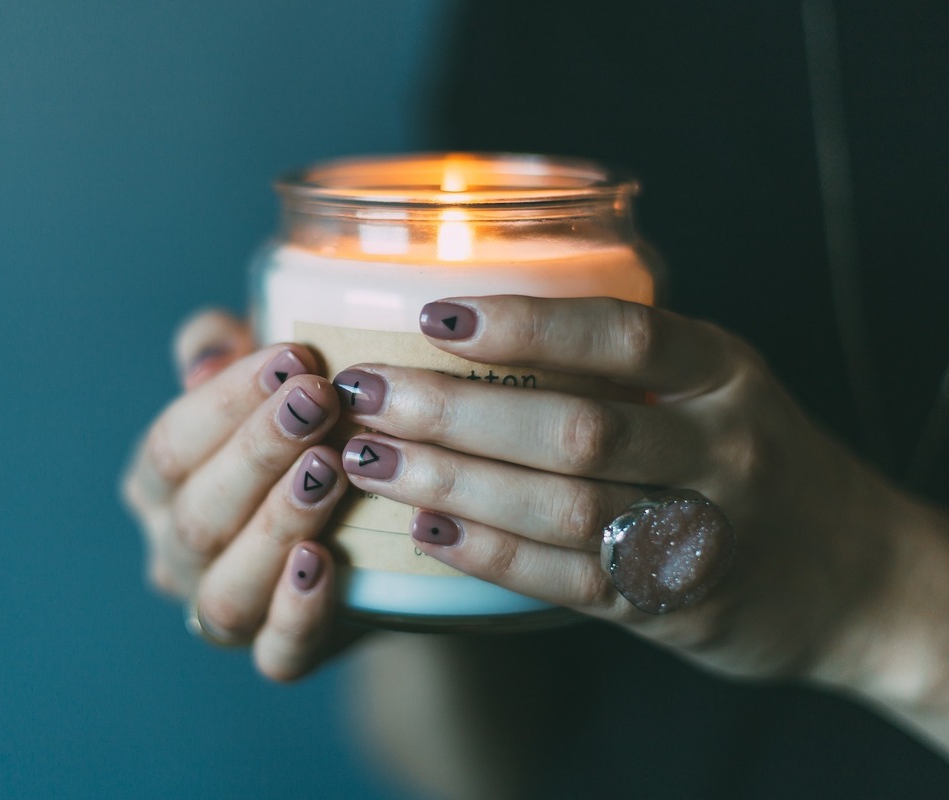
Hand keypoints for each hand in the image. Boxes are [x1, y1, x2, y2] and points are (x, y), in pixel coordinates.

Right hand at [122, 310, 349, 680]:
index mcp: (158, 485)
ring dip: (276, 525)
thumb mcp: (263, 377)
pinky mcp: (280, 653)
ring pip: (228, 588)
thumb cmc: (300, 431)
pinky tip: (325, 564)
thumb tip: (210, 353)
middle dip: (258, 452)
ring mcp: (223, 610)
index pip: (170, 445)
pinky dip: (297, 613)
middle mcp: (176, 553)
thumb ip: (220, 346)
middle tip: (319, 401)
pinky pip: (277, 654)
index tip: (293, 357)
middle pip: (197, 514)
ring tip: (329, 470)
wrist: (363, 532)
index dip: (226, 401)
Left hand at [333, 294, 917, 681]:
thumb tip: (471, 324)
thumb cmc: (754, 456)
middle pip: (575, 428)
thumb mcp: (717, 384)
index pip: (622, 336)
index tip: (434, 316)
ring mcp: (701, 533)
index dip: (524, 325)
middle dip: (455, 411)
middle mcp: (721, 449)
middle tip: (367, 393)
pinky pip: (568, 581)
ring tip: (371, 460)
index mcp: (726, 373)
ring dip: (453, 482)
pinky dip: (490, 553)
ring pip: (562, 509)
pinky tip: (427, 529)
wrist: (849, 574)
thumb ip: (626, 363)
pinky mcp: (671, 604)